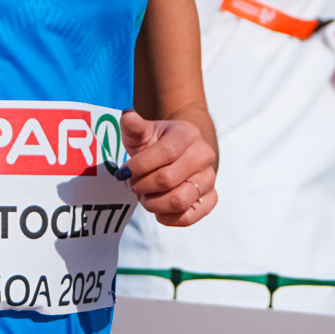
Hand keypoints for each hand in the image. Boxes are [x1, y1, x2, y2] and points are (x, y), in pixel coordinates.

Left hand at [118, 109, 217, 226]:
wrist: (178, 154)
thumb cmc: (156, 144)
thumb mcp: (142, 133)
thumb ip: (133, 126)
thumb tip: (128, 116)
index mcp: (188, 135)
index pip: (167, 153)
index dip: (141, 166)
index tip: (124, 172)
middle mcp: (203, 155)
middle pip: (169, 179)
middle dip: (142, 185)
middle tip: (132, 185)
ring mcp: (209, 178)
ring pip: (178, 201)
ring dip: (153, 203)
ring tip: (145, 196)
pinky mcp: (210, 198)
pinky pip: (190, 216)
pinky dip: (168, 217)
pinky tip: (158, 210)